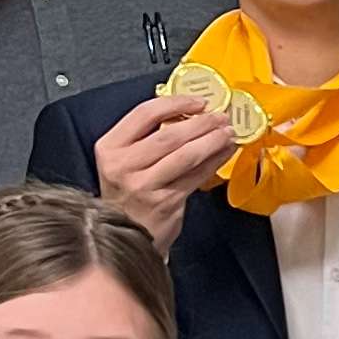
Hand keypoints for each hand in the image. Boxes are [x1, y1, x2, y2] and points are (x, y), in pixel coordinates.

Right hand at [91, 92, 236, 245]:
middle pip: (169, 135)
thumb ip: (146, 138)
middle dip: (201, 123)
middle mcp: (123, 166)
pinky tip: (224, 153)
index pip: (144, 114)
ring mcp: (144, 185)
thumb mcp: (123, 161)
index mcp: (110, 148)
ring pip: (186, 155)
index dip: (175, 103)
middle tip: (221, 117)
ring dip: (212, 141)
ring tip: (228, 133)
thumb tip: (190, 114)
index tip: (198, 102)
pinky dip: (214, 161)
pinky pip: (196, 176)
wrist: (124, 237)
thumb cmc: (127, 194)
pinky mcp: (165, 202)